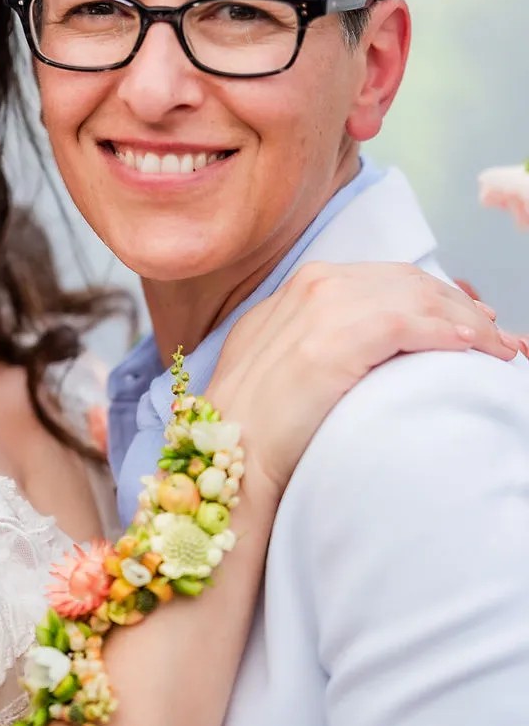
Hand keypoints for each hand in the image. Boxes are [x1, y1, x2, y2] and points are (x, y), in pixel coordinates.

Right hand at [209, 261, 523, 498]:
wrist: (229, 448)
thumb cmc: (254, 420)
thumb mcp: (280, 356)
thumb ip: (320, 335)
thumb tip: (372, 343)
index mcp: (302, 286)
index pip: (386, 277)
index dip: (432, 294)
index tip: (465, 317)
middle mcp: (315, 286)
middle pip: (408, 281)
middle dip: (458, 304)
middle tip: (495, 331)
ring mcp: (324, 307)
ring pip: (417, 297)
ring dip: (466, 319)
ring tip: (497, 346)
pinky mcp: (338, 339)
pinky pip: (411, 324)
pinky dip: (450, 331)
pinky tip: (474, 346)